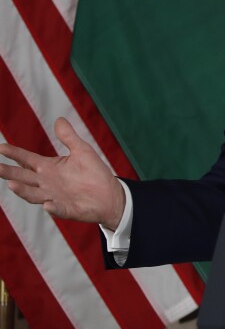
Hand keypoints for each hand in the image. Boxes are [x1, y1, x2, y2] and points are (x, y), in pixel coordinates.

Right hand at [0, 117, 124, 229]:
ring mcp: (55, 197)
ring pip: (33, 195)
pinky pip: (58, 209)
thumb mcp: (82, 151)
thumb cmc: (94, 172)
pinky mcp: (67, 209)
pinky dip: (52, 208)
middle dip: (9, 172)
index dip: (14, 153)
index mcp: (49, 168)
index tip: (1, 147)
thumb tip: (59, 119)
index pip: (27, 159)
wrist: (110, 194)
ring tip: (12, 184)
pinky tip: (48, 205)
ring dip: (23, 191)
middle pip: (23, 177)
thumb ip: (68, 137)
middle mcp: (47, 183)